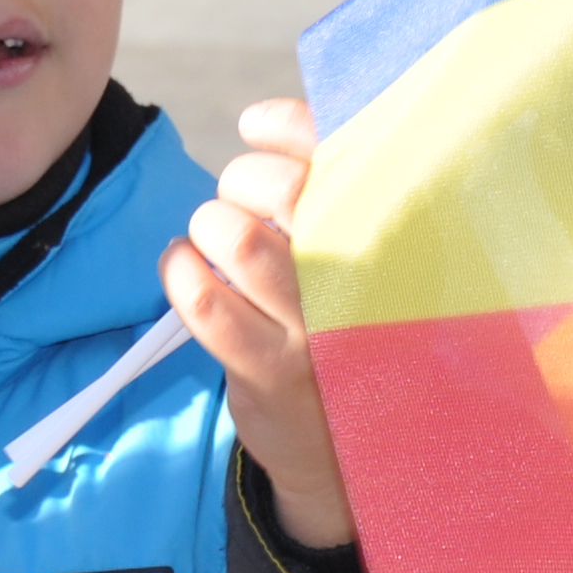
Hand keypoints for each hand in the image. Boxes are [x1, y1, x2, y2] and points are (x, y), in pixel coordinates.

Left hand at [163, 97, 352, 552]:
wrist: (355, 451)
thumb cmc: (347, 329)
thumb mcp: (358, 262)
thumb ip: (324, 192)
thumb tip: (261, 120)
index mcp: (392, 238)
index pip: (344, 155)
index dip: (288, 125)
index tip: (256, 126)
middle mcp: (365, 277)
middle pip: (287, 188)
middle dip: (242, 180)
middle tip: (237, 204)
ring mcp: (318, 326)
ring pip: (238, 237)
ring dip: (209, 225)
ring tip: (212, 242)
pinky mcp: (271, 369)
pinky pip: (206, 301)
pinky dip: (179, 271)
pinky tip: (184, 269)